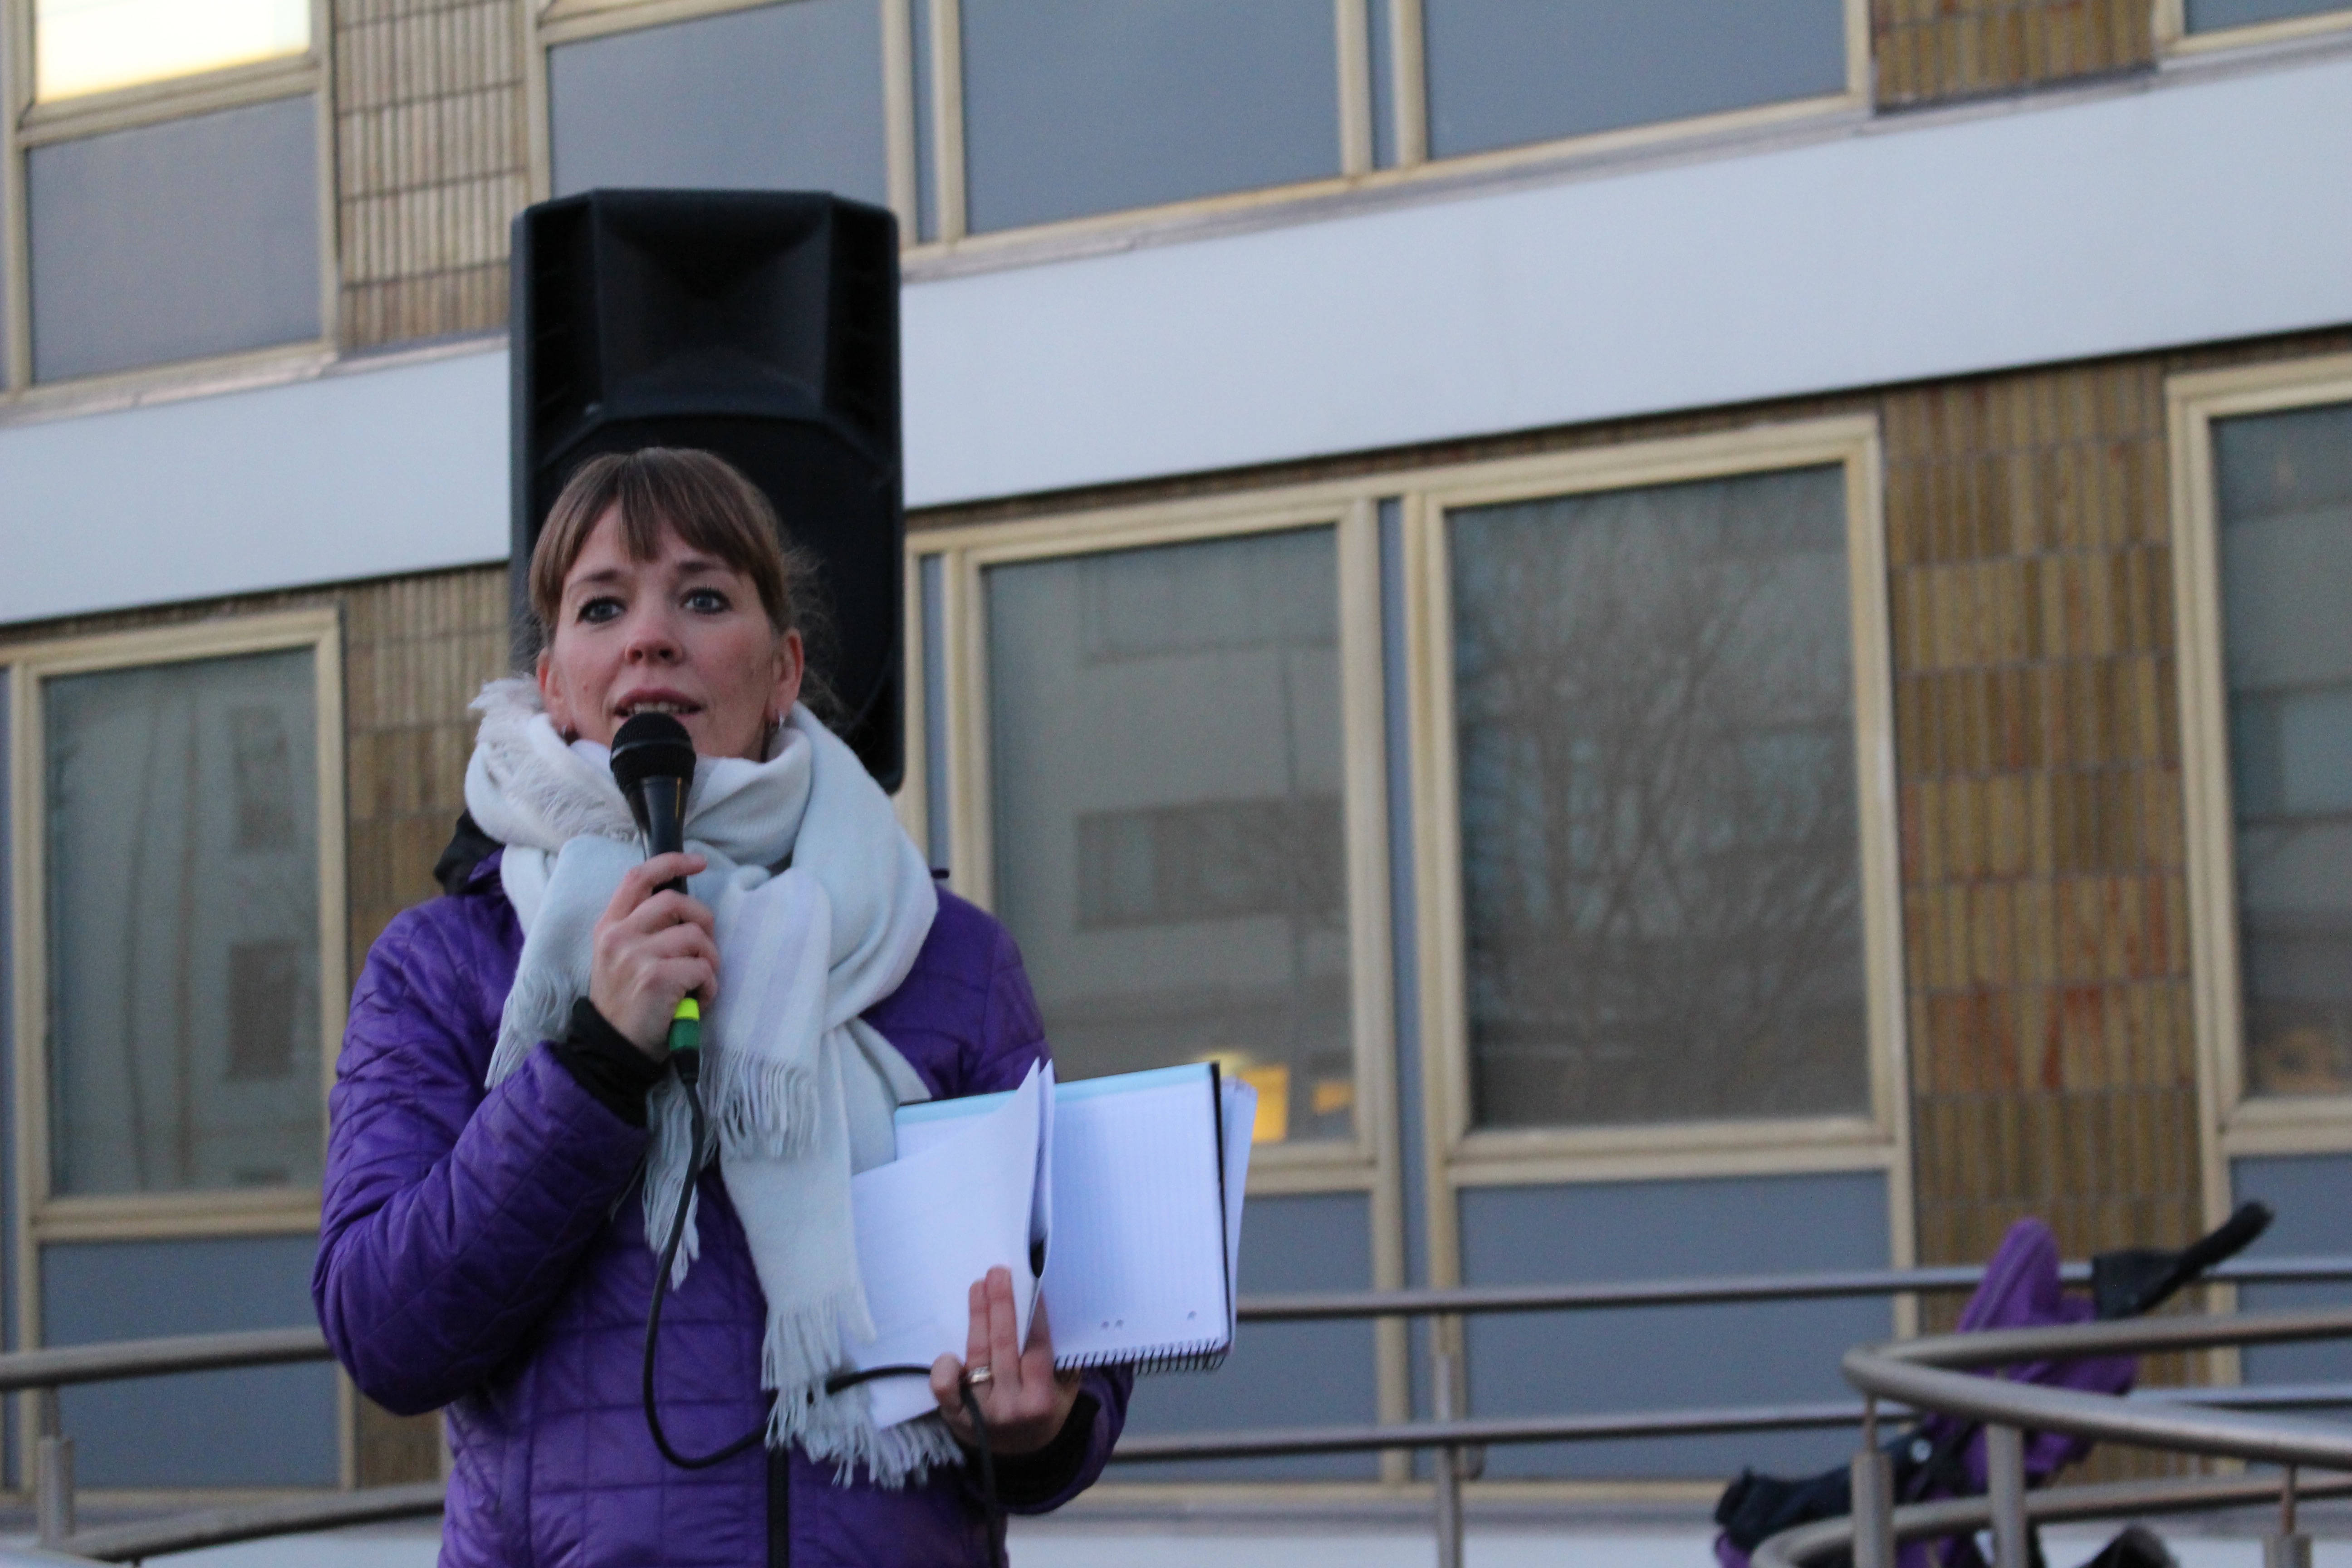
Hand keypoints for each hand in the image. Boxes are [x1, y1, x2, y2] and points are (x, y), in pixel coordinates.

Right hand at [587, 852, 714, 1057]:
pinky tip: (697, 1001)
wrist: (614, 1048)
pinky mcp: (657, 977)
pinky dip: (710, 986)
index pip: (638, 878)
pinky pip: (703, 968)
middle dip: (702, 919)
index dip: (671, 862)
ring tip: (699, 982)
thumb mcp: (620, 959)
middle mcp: (618, 936)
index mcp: (609, 927)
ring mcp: (635, 956)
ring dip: (709, 960)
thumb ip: (642, 930)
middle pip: (674, 901)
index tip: (698, 862)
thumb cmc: (628, 1004)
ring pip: (695, 936)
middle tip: (705, 946)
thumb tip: (685, 909)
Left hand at [930, 1266, 1079, 1455]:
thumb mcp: (1064, 1390)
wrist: (1021, 1457)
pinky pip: (945, 1389)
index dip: (1034, 1315)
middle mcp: (1012, 1406)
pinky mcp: (957, 1417)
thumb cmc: (1045, 1410)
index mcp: (1042, 1399)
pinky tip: (950, 1351)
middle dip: (1001, 1305)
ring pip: (977, 1357)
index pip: (1038, 1349)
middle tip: (998, 1273)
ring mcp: (982, 1412)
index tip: (1031, 1285)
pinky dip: (945, 1368)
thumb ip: (1059, 1358)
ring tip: (979, 1288)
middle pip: (1004, 1346)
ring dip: (977, 1318)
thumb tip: (1046, 1309)